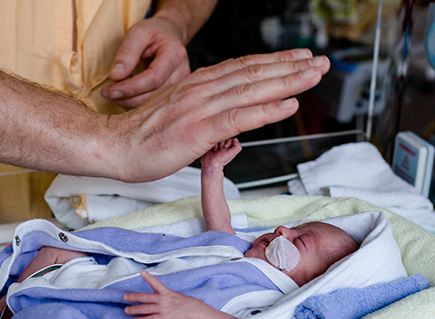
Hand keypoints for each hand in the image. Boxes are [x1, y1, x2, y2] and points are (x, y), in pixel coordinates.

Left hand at [101, 16, 189, 109]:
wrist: (169, 35)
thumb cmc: (153, 32)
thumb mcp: (138, 33)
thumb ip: (127, 53)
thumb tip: (115, 77)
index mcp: (175, 54)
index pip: (154, 78)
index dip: (132, 87)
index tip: (111, 91)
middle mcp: (182, 73)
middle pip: (154, 94)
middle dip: (127, 97)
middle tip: (106, 93)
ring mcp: (180, 85)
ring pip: (154, 103)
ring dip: (129, 102)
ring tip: (111, 94)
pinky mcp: (173, 93)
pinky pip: (154, 104)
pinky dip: (135, 103)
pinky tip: (123, 97)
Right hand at [108, 49, 330, 181]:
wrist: (115, 145)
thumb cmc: (144, 133)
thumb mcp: (178, 111)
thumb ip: (204, 109)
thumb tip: (227, 121)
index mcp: (199, 84)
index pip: (244, 67)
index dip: (275, 61)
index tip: (300, 57)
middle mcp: (203, 89)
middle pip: (254, 73)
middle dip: (291, 66)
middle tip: (320, 62)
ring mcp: (201, 108)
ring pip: (253, 90)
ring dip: (288, 82)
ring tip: (313, 75)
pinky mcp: (198, 130)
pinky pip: (239, 118)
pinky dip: (267, 110)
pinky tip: (288, 105)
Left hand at [124, 271, 200, 318]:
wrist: (193, 311)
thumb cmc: (183, 303)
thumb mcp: (173, 294)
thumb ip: (163, 294)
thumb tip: (154, 296)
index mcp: (166, 292)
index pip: (156, 283)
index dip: (149, 278)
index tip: (142, 272)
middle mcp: (163, 299)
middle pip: (145, 297)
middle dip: (134, 297)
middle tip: (124, 297)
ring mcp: (162, 309)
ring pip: (145, 308)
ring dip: (134, 309)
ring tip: (126, 310)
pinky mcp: (163, 318)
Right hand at [201, 138, 241, 170]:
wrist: (211, 163)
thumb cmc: (221, 160)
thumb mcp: (233, 154)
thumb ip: (237, 146)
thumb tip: (235, 139)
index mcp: (230, 145)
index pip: (230, 138)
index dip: (228, 144)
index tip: (226, 149)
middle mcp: (223, 143)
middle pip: (223, 137)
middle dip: (221, 145)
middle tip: (220, 151)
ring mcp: (217, 142)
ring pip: (217, 138)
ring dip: (216, 146)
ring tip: (216, 151)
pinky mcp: (211, 142)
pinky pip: (211, 139)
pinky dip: (211, 145)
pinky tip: (212, 150)